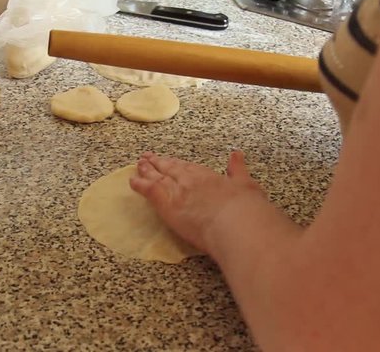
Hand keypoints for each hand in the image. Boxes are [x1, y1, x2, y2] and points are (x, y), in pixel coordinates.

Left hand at [129, 151, 264, 252]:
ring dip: (146, 171)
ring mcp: (176, 191)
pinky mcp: (167, 205)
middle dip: (157, 163)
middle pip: (169, 169)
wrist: (237, 224)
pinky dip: (139, 185)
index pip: (185, 167)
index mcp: (207, 175)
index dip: (174, 163)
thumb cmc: (246, 209)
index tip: (168, 160)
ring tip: (139, 166)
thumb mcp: (247, 185)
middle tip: (147, 158)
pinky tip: (133, 181)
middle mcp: (189, 179)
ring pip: (156, 177)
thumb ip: (238, 170)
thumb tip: (236, 155)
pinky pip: (149, 190)